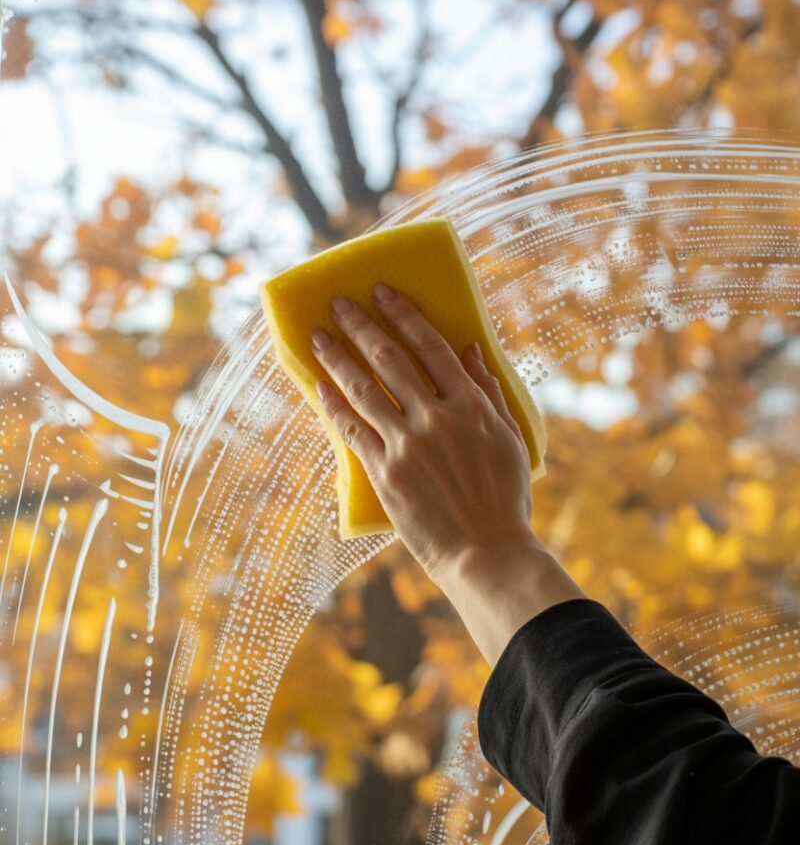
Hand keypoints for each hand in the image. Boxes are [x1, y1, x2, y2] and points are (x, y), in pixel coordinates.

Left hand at [310, 282, 535, 584]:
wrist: (486, 553)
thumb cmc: (505, 499)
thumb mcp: (510, 440)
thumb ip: (489, 392)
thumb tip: (469, 349)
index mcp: (471, 406)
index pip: (431, 346)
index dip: (404, 315)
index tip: (382, 291)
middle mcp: (437, 419)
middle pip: (390, 361)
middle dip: (361, 327)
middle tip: (339, 302)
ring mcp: (407, 446)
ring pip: (364, 390)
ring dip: (337, 359)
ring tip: (318, 337)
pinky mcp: (385, 474)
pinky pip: (352, 431)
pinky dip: (334, 406)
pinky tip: (319, 387)